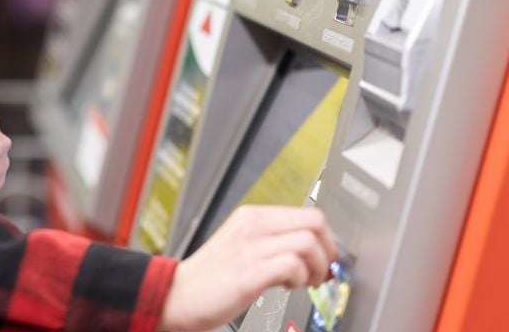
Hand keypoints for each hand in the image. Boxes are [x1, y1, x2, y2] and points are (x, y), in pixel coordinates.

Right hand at [159, 206, 335, 331]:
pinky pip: (293, 265)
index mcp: (251, 217)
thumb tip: (314, 251)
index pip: (308, 214)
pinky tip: (287, 286)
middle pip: (315, 222)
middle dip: (329, 250)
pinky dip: (300, 279)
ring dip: (317, 267)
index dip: (327, 239)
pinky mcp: (249, 272)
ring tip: (304, 281)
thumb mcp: (242, 246)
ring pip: (308, 243)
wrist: (178, 295)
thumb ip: (273, 243)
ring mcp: (250, 248)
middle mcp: (251, 226)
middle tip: (323, 271)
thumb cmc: (211, 277)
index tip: (326, 258)